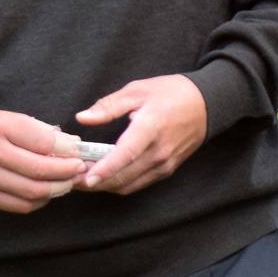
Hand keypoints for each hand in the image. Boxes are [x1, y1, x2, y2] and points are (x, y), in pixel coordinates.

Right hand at [0, 110, 85, 213]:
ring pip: (33, 191)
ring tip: (68, 181)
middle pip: (41, 171)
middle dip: (68, 172)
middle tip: (79, 169)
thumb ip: (41, 131)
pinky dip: (40, 201)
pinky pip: (21, 205)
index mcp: (1, 128)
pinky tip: (47, 192)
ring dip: (58, 189)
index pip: (44, 142)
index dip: (68, 149)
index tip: (79, 151)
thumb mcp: (11, 118)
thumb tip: (73, 145)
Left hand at [74, 74, 207, 195]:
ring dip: (105, 186)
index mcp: (151, 127)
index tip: (85, 179)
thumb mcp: (137, 90)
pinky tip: (104, 177)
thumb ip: (108, 106)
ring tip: (82, 180)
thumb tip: (82, 118)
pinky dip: (119, 183)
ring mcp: (165, 164)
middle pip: (124, 176)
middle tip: (70, 179)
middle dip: (95, 183)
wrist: (207, 104)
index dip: (105, 169)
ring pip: (129, 185)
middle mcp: (159, 151)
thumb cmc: (171, 93)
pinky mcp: (167, 170)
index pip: (126, 154)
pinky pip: (139, 184)